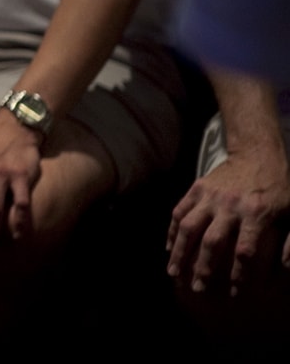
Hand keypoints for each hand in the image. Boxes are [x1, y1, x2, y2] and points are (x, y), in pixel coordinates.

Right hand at [166, 152, 289, 295]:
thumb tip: (284, 270)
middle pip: (211, 242)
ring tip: (173, 272)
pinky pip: (179, 210)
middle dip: (202, 268)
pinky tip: (168, 248)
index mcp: (256, 213)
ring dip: (179, 251)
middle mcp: (229, 206)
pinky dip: (171, 230)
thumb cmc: (278, 187)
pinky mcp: (197, 188)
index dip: (239, 274)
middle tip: (197, 289)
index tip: (234, 293)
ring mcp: (209, 196)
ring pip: (188, 227)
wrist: (256, 153)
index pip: (245, 251)